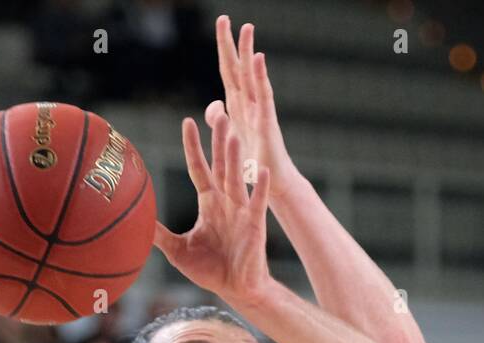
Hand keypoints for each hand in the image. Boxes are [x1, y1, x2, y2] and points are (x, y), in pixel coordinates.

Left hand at [153, 115, 271, 308]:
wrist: (236, 289)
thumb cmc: (210, 270)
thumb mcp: (177, 251)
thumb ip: (158, 233)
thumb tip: (132, 221)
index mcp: (209, 202)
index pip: (199, 168)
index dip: (193, 146)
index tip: (188, 122)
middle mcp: (226, 201)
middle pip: (221, 165)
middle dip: (219, 141)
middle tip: (219, 114)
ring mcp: (241, 211)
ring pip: (237, 178)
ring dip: (235, 158)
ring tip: (233, 135)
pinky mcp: (255, 225)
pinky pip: (257, 203)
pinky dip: (259, 188)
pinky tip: (261, 171)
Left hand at [211, 16, 295, 201]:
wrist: (270, 184)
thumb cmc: (252, 162)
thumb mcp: (229, 137)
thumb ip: (219, 119)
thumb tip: (213, 103)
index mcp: (237, 106)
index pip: (228, 71)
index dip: (223, 49)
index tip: (221, 24)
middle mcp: (248, 104)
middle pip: (237, 68)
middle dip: (232, 43)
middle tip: (225, 17)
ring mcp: (259, 112)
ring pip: (251, 77)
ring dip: (248, 52)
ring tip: (246, 28)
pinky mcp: (267, 124)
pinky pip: (263, 96)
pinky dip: (260, 76)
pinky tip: (257, 58)